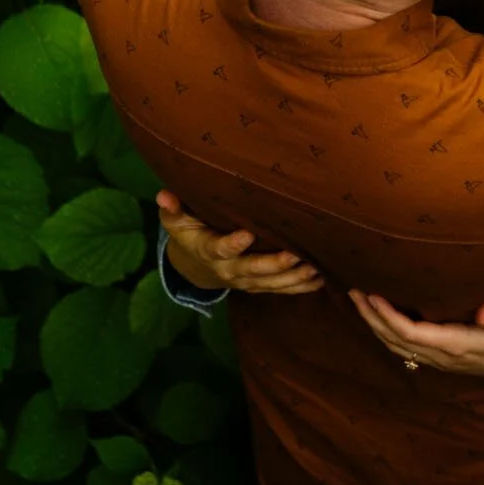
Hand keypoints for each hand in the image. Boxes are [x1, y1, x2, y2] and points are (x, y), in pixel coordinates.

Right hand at [156, 192, 322, 294]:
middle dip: (273, 265)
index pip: (219, 249)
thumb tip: (163, 195)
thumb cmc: (190, 232)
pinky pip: (280, 290)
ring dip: (292, 278)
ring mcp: (245, 281)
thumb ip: (174, 209)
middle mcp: (228, 269)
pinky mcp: (258, 286)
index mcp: (208, 250)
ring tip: (314, 269)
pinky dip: (300, 287)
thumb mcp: (177, 221)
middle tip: (295, 255)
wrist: (195, 266)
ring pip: (270, 283)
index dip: (232, 244)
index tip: (247, 234)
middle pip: (251, 270)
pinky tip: (320, 280)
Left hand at [347, 290, 483, 384]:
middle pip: (397, 341)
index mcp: (457, 346)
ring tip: (358, 301)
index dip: (388, 316)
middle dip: (372, 318)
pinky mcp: (443, 357)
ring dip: (376, 325)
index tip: (371, 295)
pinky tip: (379, 317)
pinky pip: (406, 348)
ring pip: (398, 347)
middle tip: (352, 291)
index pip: (412, 333)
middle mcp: (444, 356)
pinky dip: (388, 332)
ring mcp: (441, 360)